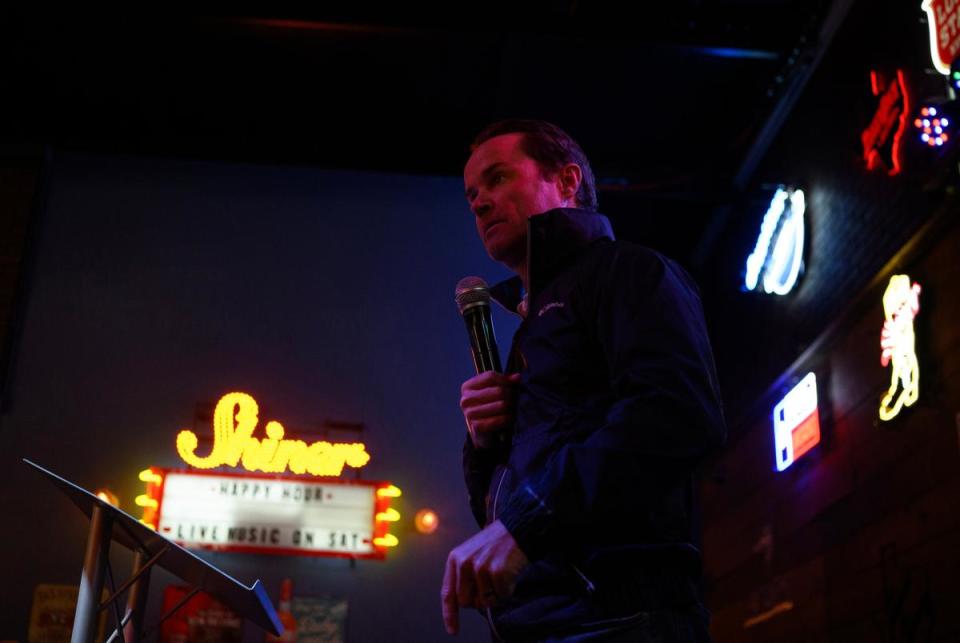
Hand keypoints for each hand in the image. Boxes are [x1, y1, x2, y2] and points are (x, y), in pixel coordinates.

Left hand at [441, 520, 528, 634]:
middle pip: (467, 602)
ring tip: (501, 574)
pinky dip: (508, 590)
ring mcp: (480, 568)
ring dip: (496, 594)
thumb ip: (464, 576)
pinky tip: (510, 573)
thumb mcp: (472, 554)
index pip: (448, 593)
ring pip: (486, 602)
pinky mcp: (497, 572)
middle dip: (480, 600)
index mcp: (455, 559)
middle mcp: (464, 563)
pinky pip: (502, 596)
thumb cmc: (496, 545)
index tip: (453, 630)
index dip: (450, 614)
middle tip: (491, 584)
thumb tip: (465, 604)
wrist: (517, 527)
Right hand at [460, 371, 520, 448]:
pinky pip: (500, 419)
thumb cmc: (488, 407)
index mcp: (467, 387)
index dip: (505, 379)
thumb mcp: (493, 391)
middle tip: (515, 399)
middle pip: (498, 391)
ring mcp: (470, 414)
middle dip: (511, 395)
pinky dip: (508, 418)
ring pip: (501, 405)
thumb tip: (517, 377)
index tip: (514, 382)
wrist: (483, 432)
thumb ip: (505, 382)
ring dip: (511, 407)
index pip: (490, 377)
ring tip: (512, 408)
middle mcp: (466, 400)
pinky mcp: (477, 427)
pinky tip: (509, 417)